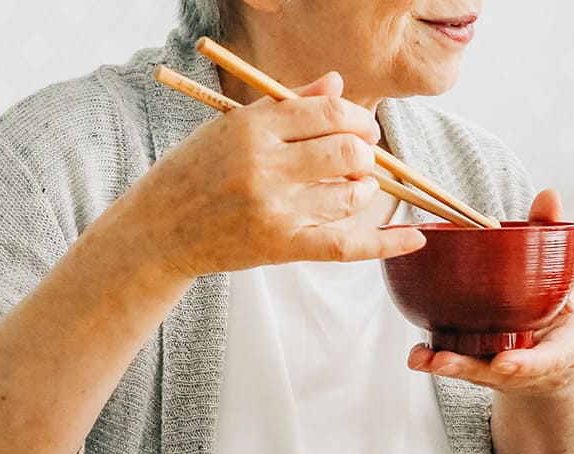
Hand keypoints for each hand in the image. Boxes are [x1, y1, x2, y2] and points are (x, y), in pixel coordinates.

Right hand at [120, 72, 425, 278]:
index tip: (361, 126)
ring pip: (350, 195)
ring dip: (363, 188)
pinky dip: (385, 244)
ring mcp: (275, 210)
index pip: (329, 112)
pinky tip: (415, 239)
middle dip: (367, 150)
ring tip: (355, 185)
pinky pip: (345, 246)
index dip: (357, 118)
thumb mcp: (231, 126)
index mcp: (254, 128)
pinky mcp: (281, 248)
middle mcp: (266, 168)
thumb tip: (338, 85)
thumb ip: (287, 105)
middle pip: (348, 152)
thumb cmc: (194, 173)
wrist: (159, 230)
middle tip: (361, 155)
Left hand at [407, 190, 573, 397]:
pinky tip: (419, 355)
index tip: (505, 364)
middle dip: (471, 367)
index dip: (527, 364)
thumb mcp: (567, 273)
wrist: (557, 347)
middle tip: (446, 362)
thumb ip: (553, 238)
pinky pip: (460, 363)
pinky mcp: (483, 365)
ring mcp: (505, 368)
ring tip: (422, 359)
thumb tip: (549, 195)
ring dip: (448, 365)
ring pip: (475, 371)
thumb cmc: (561, 309)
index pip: (547, 360)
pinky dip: (437, 360)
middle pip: (500, 372)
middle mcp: (532, 365)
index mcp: (564, 347)